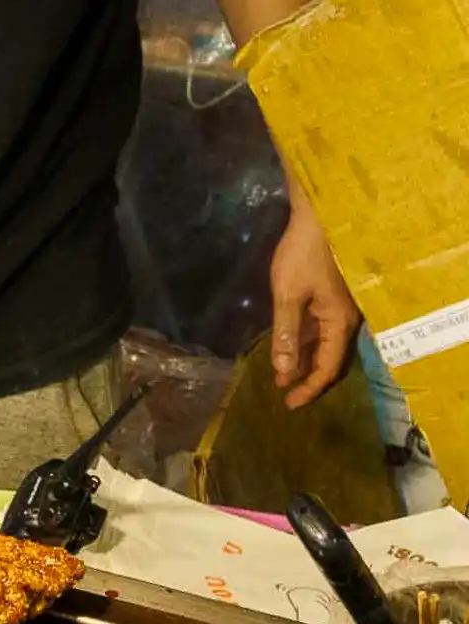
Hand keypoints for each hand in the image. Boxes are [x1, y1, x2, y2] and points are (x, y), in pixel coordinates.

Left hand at [269, 200, 359, 409]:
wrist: (318, 219)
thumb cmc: (303, 256)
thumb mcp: (288, 295)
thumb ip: (287, 333)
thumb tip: (284, 370)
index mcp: (339, 323)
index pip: (328, 368)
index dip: (309, 388)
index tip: (288, 404)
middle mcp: (343, 320)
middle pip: (327, 359)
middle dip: (305, 378)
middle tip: (282, 394)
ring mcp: (337, 309)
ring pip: (321, 344)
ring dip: (301, 360)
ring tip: (280, 376)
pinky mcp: (328, 299)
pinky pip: (317, 329)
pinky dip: (302, 342)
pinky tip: (286, 349)